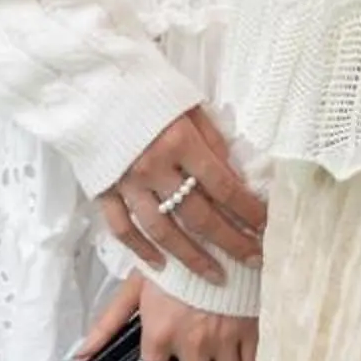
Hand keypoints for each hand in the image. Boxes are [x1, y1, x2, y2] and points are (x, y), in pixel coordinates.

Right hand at [95, 106, 266, 281]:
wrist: (94, 84)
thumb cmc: (149, 91)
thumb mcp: (190, 105)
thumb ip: (212, 140)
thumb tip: (234, 175)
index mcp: (180, 141)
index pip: (223, 186)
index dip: (247, 210)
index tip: (266, 228)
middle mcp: (154, 167)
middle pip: (199, 215)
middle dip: (230, 242)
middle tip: (254, 260)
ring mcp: (126, 183)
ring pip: (163, 231)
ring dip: (192, 257)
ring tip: (215, 276)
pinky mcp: (103, 191)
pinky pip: (123, 229)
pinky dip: (141, 251)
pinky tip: (162, 266)